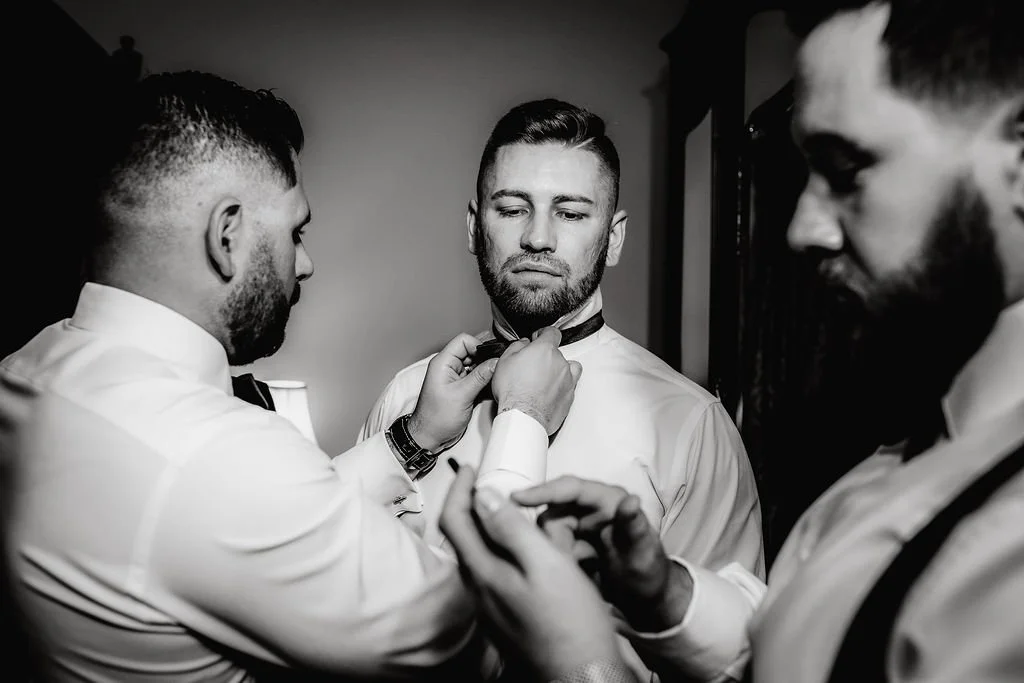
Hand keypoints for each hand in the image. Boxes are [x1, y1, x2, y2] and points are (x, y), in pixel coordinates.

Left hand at [408, 333, 497, 451]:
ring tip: (496, 377)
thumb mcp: (462, 395)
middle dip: (486, 358)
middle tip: (498, 367)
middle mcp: (449, 367)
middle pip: (472, 351)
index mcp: (443, 363)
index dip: (479, 346)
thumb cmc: (436, 418)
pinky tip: (492, 386)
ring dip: (486, 370)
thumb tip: (496, 361)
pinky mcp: (462, 388)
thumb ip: (480, 376)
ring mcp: (456, 378)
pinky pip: (476, 377)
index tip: (491, 358)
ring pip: (476, 364)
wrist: (430, 437)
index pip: (464, 341)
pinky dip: (485, 380)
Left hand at [439, 463, 622, 681]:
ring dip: (492, 528)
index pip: (454, 521)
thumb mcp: (546, 564)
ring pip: (482, 556)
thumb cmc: (570, 622)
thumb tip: (483, 495)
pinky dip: (507, 550)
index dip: (459, 489)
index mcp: (483, 574)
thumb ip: (511, 528)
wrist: (583, 675)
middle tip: (491, 483)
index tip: (471, 469)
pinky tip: (532, 550)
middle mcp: (479, 592)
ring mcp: (491, 608)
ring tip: (516, 511)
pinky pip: (499, 573)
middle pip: (464, 538)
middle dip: (474, 505)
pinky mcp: (507, 617)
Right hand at [490, 327, 581, 435]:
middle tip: (532, 366)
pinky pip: (570, 385)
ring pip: (568, 368)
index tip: (539, 337)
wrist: (523, 416)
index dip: (544, 333)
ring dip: (558, 370)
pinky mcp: (570, 396)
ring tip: (545, 379)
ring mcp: (568, 379)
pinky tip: (550, 391)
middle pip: (557, 352)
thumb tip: (523, 343)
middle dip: (546, 357)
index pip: (552, 332)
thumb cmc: (513, 390)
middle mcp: (560, 362)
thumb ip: (517, 347)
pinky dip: (562, 386)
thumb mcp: (505, 361)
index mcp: (545, 349)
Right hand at [513, 476, 692, 632]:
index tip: (516, 498)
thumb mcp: (643, 552)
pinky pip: (550, 549)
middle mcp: (589, 509)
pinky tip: (576, 574)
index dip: (544, 491)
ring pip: (548, 534)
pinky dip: (557, 562)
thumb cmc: (649, 571)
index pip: (571, 488)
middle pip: (552, 514)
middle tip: (571, 565)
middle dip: (553, 541)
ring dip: (557, 554)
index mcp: (608, 500)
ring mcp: (578, 527)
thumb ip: (634, 526)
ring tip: (582, 571)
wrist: (646, 598)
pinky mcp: (570, 544)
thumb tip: (631, 501)